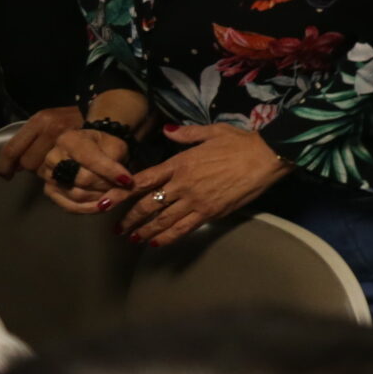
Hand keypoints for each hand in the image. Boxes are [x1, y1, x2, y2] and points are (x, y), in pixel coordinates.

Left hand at [0, 104, 83, 179]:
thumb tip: (14, 167)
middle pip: (28, 162)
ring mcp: (68, 141)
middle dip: (30, 167)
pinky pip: (59, 173)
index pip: (13, 149)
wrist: (106, 118)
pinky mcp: (81, 153)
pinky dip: (58, 175)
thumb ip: (30, 140)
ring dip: (45, 171)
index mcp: (40, 120)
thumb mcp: (47, 123)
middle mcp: (52, 128)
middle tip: (39, 164)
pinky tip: (62, 170)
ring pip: (43, 170)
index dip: (4, 166)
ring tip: (54, 164)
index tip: (5, 175)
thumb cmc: (70, 122)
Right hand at [37, 125, 133, 213]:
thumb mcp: (115, 145)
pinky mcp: (50, 191)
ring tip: (114, 194)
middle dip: (107, 186)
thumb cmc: (103, 146)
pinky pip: (70, 206)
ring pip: (78, 195)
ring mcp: (48, 176)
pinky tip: (103, 205)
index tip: (128, 180)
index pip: (90, 159)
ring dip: (100, 198)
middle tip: (122, 188)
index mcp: (69, 140)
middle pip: (83, 180)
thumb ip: (117, 161)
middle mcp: (53, 158)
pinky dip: (90, 208)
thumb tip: (122, 183)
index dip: (110, 172)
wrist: (88, 149)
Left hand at [121, 124, 290, 245]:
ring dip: (145, 232)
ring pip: (163, 221)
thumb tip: (167, 131)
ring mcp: (196, 201)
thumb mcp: (212, 131)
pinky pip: (184, 228)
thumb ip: (186, 134)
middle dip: (130, 218)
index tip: (107, 202)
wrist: (265, 158)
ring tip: (133, 239)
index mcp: (179, 163)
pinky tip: (158, 243)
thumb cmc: (240, 142)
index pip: (143, 180)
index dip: (122, 192)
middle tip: (118, 228)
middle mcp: (182, 185)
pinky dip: (168, 237)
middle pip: (148, 205)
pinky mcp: (210, 213)